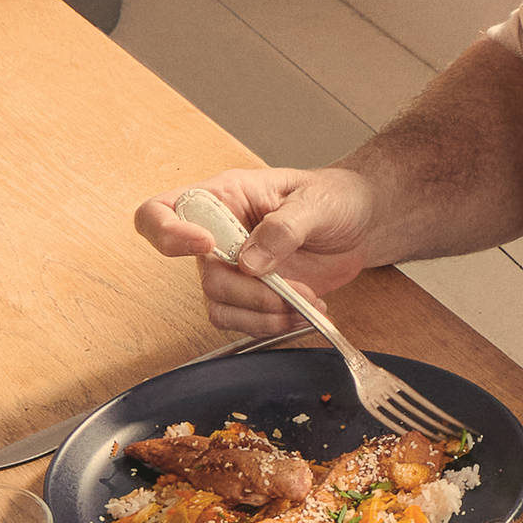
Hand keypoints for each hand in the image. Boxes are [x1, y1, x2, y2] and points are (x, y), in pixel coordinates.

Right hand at [134, 166, 383, 334]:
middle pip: (203, 275)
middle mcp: (218, 234)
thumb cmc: (335, 198)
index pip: (161, 211)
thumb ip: (283, 228)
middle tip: (292, 290)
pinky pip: (241, 322)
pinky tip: (302, 312)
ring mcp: (232, 268)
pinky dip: (271, 325)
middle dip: (250, 292)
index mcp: (223, 197)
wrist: (361, 224)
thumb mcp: (316, 202)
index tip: (206, 245)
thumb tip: (251, 262)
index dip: (169, 233)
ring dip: (263, 314)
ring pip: (219, 306)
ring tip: (306, 303)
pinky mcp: (250, 296)